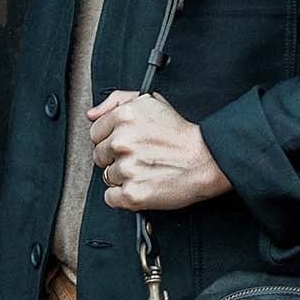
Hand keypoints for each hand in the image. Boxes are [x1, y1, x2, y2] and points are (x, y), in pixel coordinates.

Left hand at [88, 88, 230, 212]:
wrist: (207, 160)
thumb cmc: (181, 134)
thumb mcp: (151, 102)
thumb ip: (116, 101)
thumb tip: (92, 114)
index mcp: (124, 117)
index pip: (95, 132)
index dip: (111, 138)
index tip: (127, 143)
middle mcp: (122, 141)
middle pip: (99, 155)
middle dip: (116, 157)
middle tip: (140, 156)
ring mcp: (126, 169)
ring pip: (107, 176)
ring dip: (123, 176)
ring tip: (146, 169)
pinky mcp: (132, 194)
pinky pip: (111, 198)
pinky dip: (124, 196)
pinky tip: (142, 184)